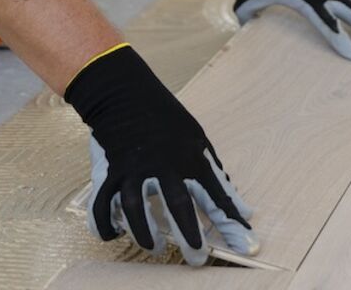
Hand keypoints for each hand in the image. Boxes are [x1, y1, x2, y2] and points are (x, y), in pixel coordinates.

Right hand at [64, 44, 256, 264]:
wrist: (124, 93)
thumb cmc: (164, 118)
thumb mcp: (199, 140)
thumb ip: (216, 176)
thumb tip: (242, 209)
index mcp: (190, 157)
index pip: (217, 196)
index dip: (232, 224)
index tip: (247, 245)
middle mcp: (163, 165)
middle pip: (178, 205)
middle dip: (189, 235)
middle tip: (197, 257)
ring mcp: (134, 169)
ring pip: (136, 208)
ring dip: (146, 233)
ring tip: (156, 248)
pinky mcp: (111, 172)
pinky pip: (104, 203)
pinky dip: (106, 223)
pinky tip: (115, 234)